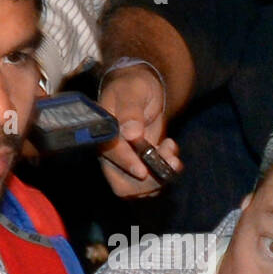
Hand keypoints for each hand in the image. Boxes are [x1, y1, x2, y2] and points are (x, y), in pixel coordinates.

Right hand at [97, 65, 181, 196]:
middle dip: (148, 180)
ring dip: (160, 175)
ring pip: (139, 188)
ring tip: (170, 150)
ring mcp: (125, 162)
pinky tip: (170, 148)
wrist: (142, 89)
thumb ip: (130, 110)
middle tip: (168, 160)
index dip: (126, 164)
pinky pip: (152, 181)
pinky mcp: (140, 165)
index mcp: (102, 134)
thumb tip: (130, 132)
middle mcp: (110, 154)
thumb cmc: (133, 86)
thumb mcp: (133, 91)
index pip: (110, 155)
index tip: (142, 171)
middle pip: (122, 184)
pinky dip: (166, 170)